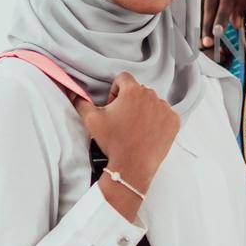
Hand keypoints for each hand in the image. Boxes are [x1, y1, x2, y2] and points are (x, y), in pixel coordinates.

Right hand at [71, 71, 179, 206]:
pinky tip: (147, 133)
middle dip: (130, 101)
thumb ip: (80, 101)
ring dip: (144, 110)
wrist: (132, 166)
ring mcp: (165, 108)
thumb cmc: (112, 142)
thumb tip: (72, 91)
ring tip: (135, 129)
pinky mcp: (174, 121)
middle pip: (138, 91)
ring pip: (152, 102)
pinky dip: (157, 121)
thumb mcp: (91, 120)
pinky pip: (164, 114)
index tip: (113, 107)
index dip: (115, 91)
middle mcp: (152, 95)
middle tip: (122, 121)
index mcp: (133, 90)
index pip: (123, 79)